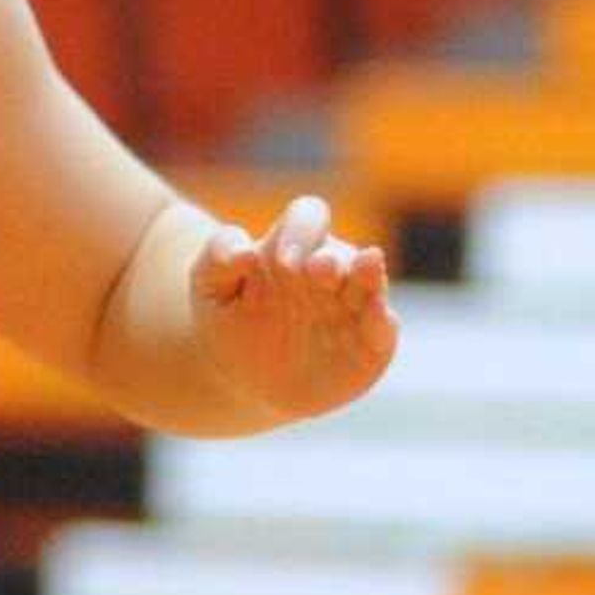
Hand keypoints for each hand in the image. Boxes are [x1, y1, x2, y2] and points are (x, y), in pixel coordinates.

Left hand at [190, 195, 395, 421]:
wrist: (244, 376)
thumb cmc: (228, 320)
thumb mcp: (210, 288)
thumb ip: (218, 258)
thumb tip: (244, 250)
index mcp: (292, 247)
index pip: (307, 217)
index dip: (300, 231)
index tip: (281, 262)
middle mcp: (329, 270)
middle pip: (341, 251)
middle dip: (331, 258)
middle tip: (316, 269)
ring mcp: (353, 304)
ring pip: (370, 280)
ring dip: (368, 274)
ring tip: (367, 266)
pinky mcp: (370, 341)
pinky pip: (384, 326)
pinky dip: (382, 319)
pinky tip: (378, 316)